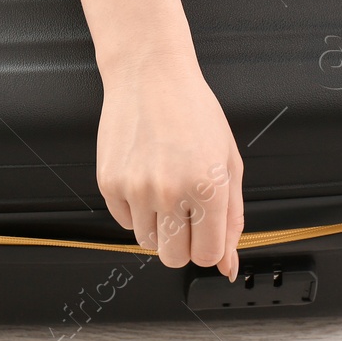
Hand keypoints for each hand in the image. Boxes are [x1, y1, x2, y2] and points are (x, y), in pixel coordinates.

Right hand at [96, 49, 244, 276]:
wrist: (150, 75)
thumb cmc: (193, 111)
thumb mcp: (229, 161)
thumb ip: (233, 218)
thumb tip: (228, 265)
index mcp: (207, 187)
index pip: (208, 254)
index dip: (209, 246)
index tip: (207, 230)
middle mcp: (170, 191)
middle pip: (174, 258)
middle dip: (183, 243)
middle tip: (185, 212)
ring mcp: (136, 188)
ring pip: (147, 243)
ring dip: (158, 225)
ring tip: (164, 188)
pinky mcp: (109, 183)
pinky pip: (124, 221)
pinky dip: (135, 209)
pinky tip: (145, 176)